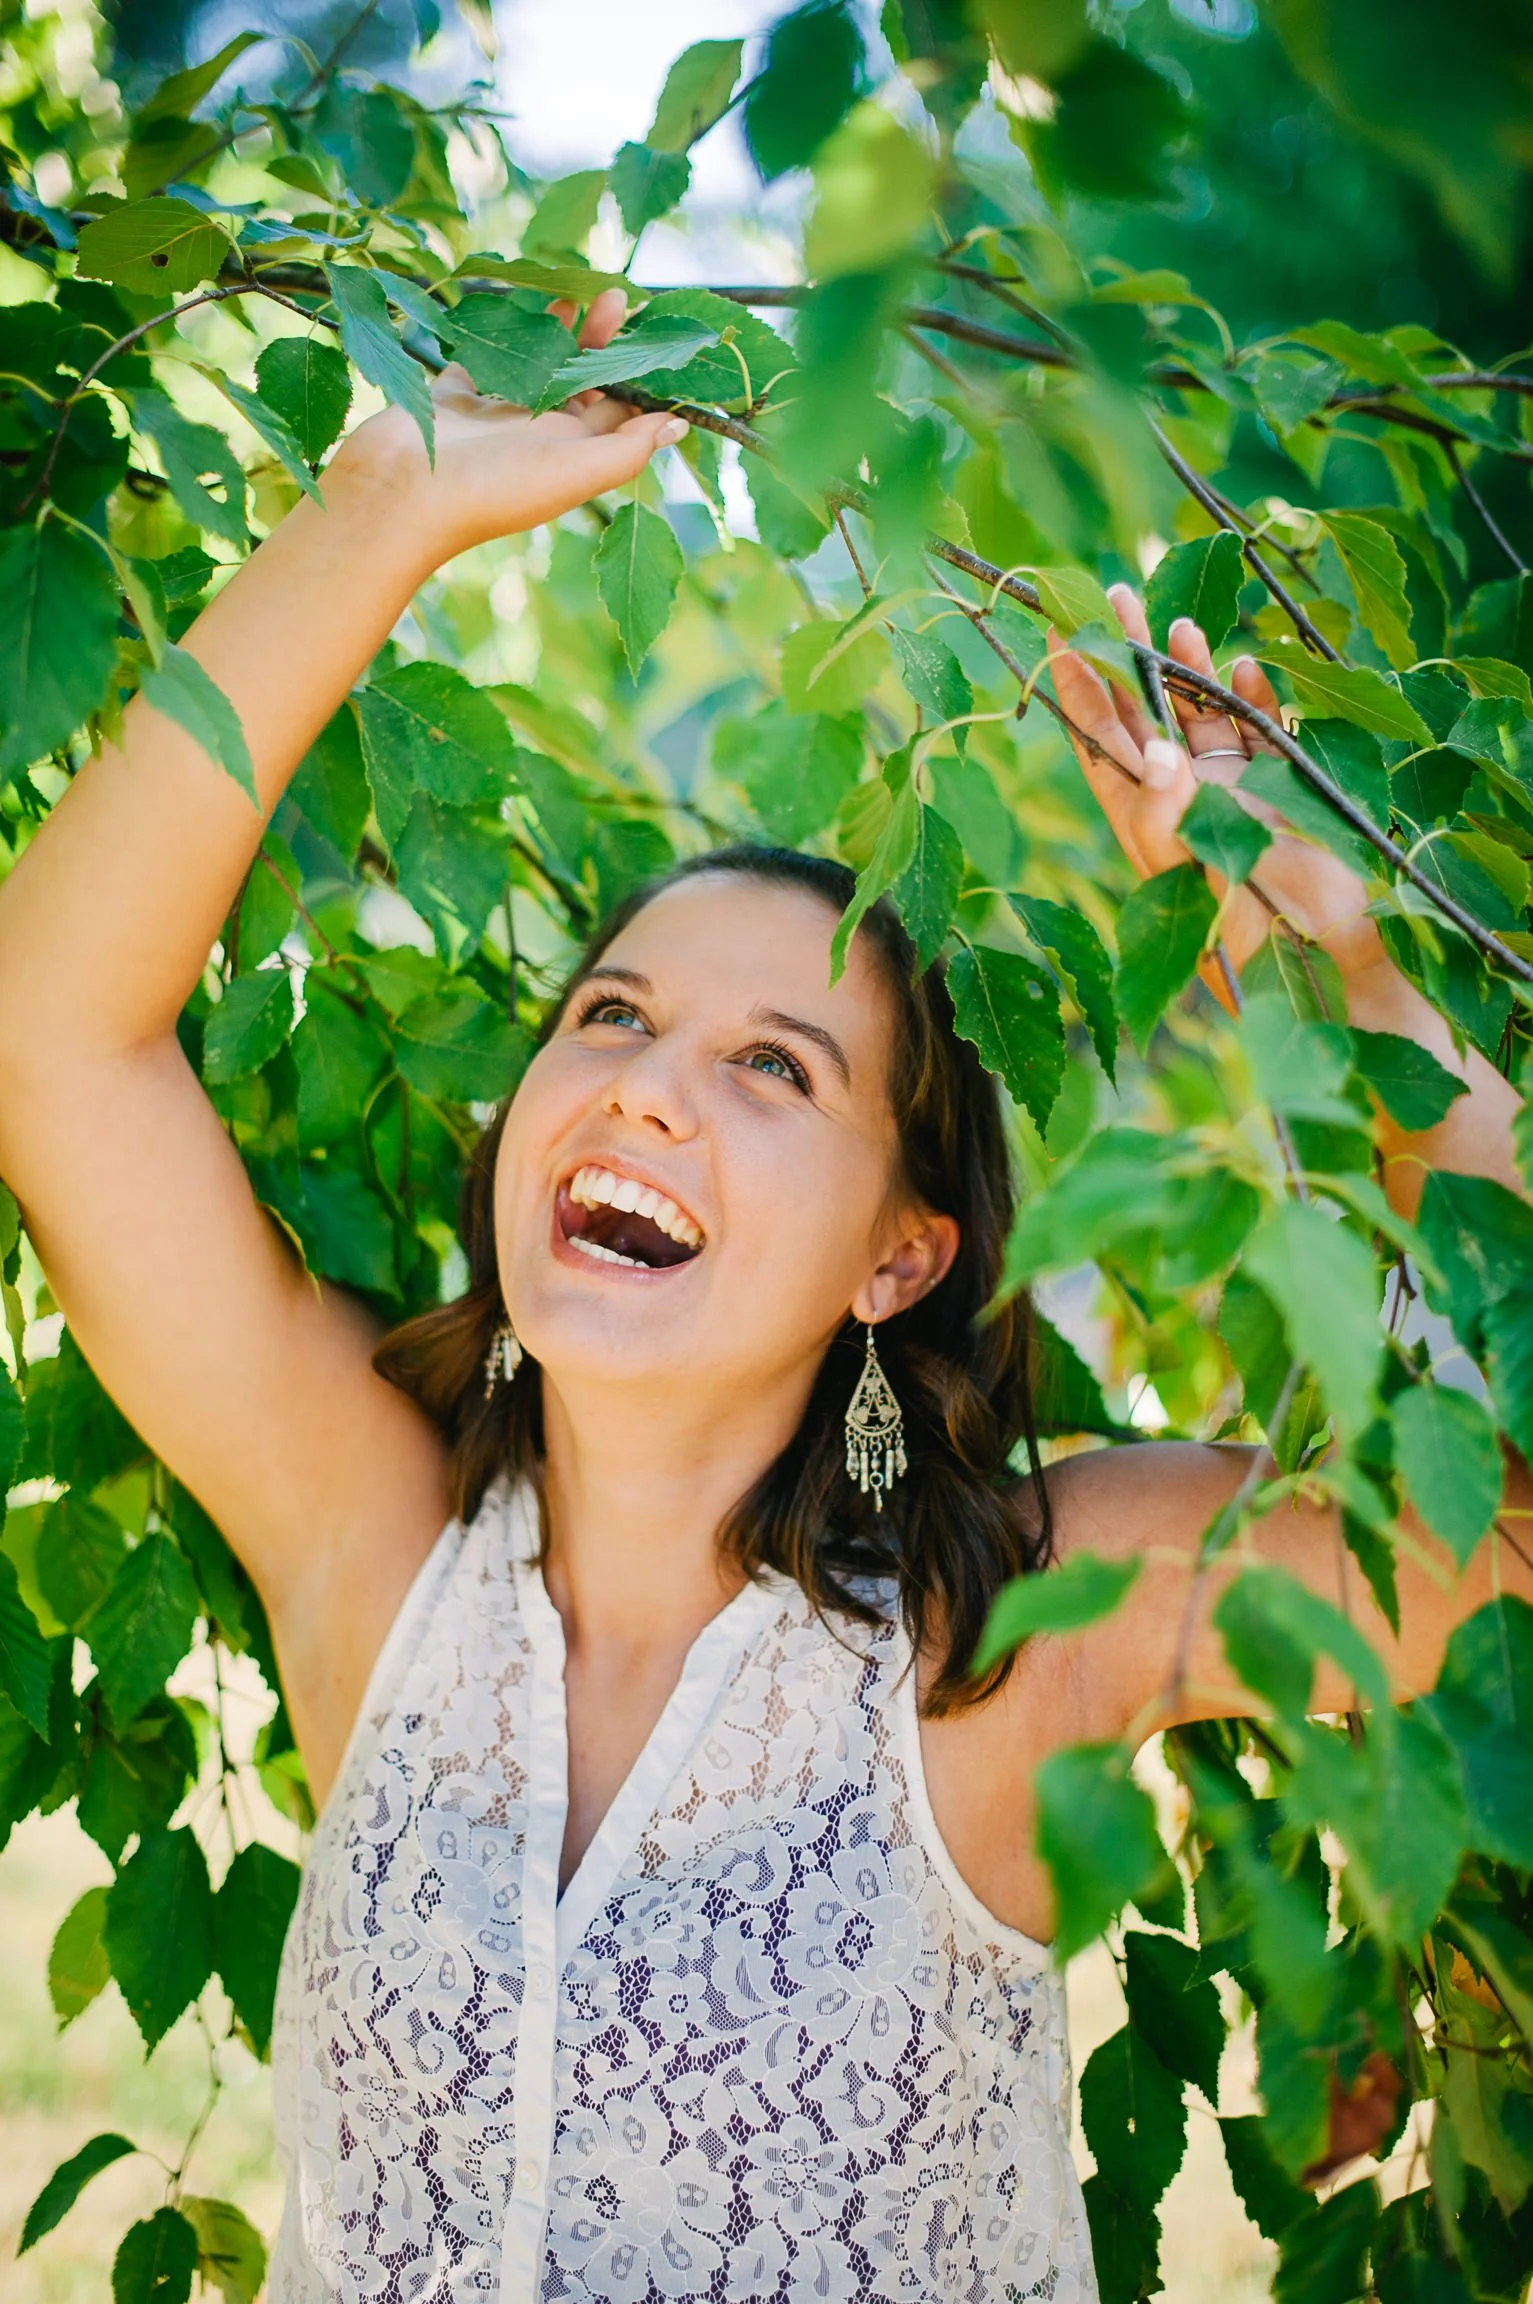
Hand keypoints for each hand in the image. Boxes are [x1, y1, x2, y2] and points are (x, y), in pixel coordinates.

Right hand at [329, 288, 688, 565]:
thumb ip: (625, 450)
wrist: (399, 495)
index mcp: (568, 456)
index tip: (663, 338)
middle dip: (602, 343)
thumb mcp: (572, 473)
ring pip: (532, 365)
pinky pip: (481, 356)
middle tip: (620, 297)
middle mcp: (534, 437)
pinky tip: (516, 301)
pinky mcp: (451, 396)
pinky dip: (497, 334)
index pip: (618, 416)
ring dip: (557, 331)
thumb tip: (679, 427)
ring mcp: (491, 416)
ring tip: (578, 292)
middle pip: (579, 383)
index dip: (642, 381)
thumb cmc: (491, 490)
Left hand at [1048, 585, 1384, 991]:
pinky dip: (1252, 696)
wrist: (1317, 959)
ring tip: (1179, 622)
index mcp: (1140, 813)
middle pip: (1142, 709)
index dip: (1074, 682)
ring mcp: (1228, 785)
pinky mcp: (1278, 784)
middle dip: (1125, 652)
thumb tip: (1152, 747)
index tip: (1055, 626)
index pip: (1096, 735)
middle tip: (1109, 593)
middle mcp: (1178, 792)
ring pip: (1199, 709)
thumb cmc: (1237, 929)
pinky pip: (1259, 726)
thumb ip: (1166, 811)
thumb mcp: (1188, 873)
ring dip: (1189, 667)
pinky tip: (1244, 667)